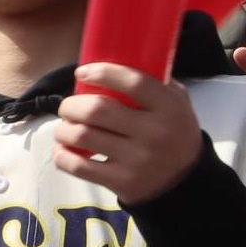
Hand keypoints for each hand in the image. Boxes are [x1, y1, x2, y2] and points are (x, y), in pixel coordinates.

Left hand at [55, 65, 204, 204]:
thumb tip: (117, 64)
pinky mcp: (120, 182)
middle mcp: (154, 133)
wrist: (183, 181)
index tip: (83, 72)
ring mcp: (136, 160)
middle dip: (71, 105)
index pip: (133, 82)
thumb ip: (156, 83)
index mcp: (169, 107)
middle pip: (97, 110)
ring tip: (64, 128)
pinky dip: (62, 156)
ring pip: (82, 137)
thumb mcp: (178, 103)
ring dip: (63, 130)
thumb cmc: (173, 133)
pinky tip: (63, 149)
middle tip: (67, 107)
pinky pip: (78, 166)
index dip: (103, 73)